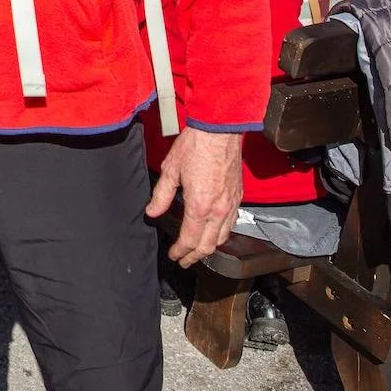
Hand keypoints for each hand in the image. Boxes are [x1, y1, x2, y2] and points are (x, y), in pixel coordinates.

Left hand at [145, 126, 243, 267]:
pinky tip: (214, 232)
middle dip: (194, 257)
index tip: (173, 255)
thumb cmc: (195, 146)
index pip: (189, 240)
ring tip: (198, 252)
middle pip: (208, 245)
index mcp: (199, 206)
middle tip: (184, 260)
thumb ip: (161, 195)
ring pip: (223, 237)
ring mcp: (231, 204)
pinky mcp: (238, 197)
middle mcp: (218, 210)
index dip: (180, 251)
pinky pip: (232, 224)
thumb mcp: (171, 170)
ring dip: (210, 248)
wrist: (220, 130)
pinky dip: (222, 234)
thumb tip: (152, 212)